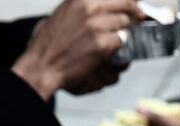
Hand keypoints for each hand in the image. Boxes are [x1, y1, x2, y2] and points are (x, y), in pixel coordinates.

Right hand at [11, 0, 143, 99]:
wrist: (42, 65)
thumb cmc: (48, 43)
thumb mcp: (63, 12)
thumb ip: (83, 6)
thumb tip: (100, 5)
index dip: (129, 1)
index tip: (135, 5)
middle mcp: (90, 8)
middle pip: (125, 6)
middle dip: (131, 15)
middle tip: (136, 21)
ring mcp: (97, 26)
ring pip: (124, 25)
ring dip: (121, 32)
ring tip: (112, 40)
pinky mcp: (102, 44)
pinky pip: (120, 42)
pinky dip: (117, 48)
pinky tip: (107, 50)